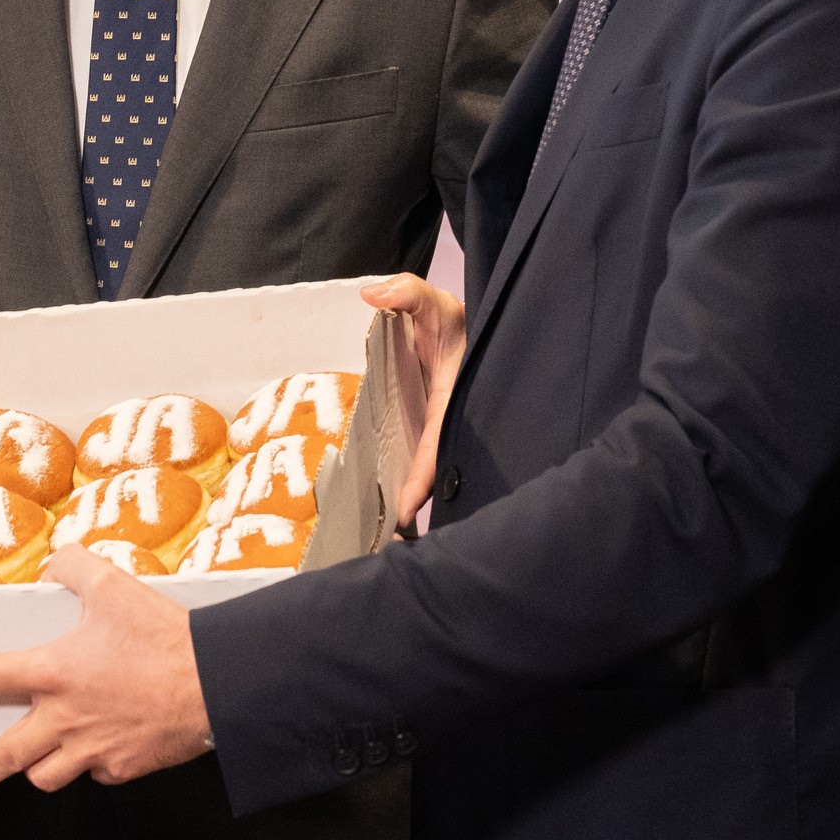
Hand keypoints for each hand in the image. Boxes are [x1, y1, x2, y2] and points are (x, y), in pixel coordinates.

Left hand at [0, 548, 212, 788]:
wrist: (217, 684)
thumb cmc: (165, 636)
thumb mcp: (114, 585)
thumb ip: (75, 567)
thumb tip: (57, 561)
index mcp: (52, 672)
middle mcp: (64, 718)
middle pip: (6, 756)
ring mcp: (94, 750)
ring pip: (48, 776)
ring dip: (42, 767)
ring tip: (46, 753)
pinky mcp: (125, 768)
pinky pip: (97, 774)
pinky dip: (95, 764)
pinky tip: (104, 745)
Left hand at [362, 274, 466, 526]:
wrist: (468, 330)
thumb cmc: (452, 322)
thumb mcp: (434, 303)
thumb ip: (408, 294)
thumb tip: (372, 295)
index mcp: (449, 401)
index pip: (435, 447)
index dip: (420, 479)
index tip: (405, 511)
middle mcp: (444, 424)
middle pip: (428, 474)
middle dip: (410, 507)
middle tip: (385, 545)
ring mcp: (434, 432)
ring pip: (421, 474)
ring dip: (405, 503)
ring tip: (381, 542)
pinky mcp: (425, 433)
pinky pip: (413, 463)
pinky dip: (403, 486)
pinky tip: (385, 511)